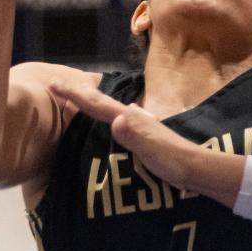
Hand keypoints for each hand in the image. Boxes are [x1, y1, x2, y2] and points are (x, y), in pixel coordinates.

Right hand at [48, 74, 197, 188]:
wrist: (197, 167)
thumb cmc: (173, 161)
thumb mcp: (152, 150)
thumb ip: (134, 135)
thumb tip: (116, 118)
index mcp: (129, 119)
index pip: (96, 105)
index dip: (74, 95)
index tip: (53, 82)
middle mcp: (132, 118)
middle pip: (100, 102)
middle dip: (79, 94)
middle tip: (58, 84)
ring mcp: (139, 125)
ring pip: (109, 109)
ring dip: (92, 103)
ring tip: (80, 97)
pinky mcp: (143, 135)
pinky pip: (117, 120)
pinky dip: (107, 116)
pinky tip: (115, 119)